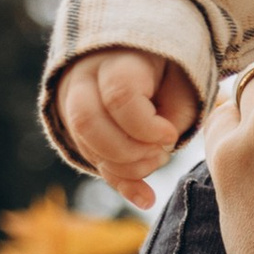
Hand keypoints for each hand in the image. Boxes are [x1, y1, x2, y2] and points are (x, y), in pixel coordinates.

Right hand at [56, 47, 200, 209]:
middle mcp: (84, 78)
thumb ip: (174, 115)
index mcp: (116, 59)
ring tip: (157, 159)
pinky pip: (91, 160)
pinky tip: (146, 198)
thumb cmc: (169, 70)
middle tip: (161, 153)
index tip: (170, 136)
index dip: (147, 127)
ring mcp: (71, 103)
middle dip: (129, 152)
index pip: (119, 96)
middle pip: (88, 123)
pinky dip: (120, 181)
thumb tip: (157, 155)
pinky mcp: (74, 127)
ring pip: (84, 144)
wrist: (138, 56)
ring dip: (126, 167)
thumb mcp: (183, 83)